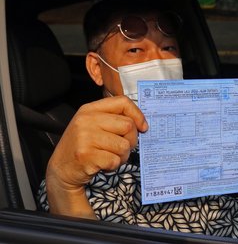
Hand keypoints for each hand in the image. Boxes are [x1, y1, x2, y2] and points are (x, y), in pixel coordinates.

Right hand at [45, 96, 147, 216]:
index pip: (122, 102)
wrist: (61, 169)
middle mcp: (86, 120)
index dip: (138, 114)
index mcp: (89, 109)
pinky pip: (115, 160)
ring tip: (110, 157)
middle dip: (131, 140)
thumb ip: (114, 119)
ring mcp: (84, 138)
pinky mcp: (86, 156)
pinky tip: (102, 164)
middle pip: (128, 125)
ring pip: (124, 146)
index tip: (143, 127)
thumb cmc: (84, 146)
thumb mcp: (94, 125)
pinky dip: (113, 166)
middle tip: (122, 148)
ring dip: (122, 156)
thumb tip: (142, 124)